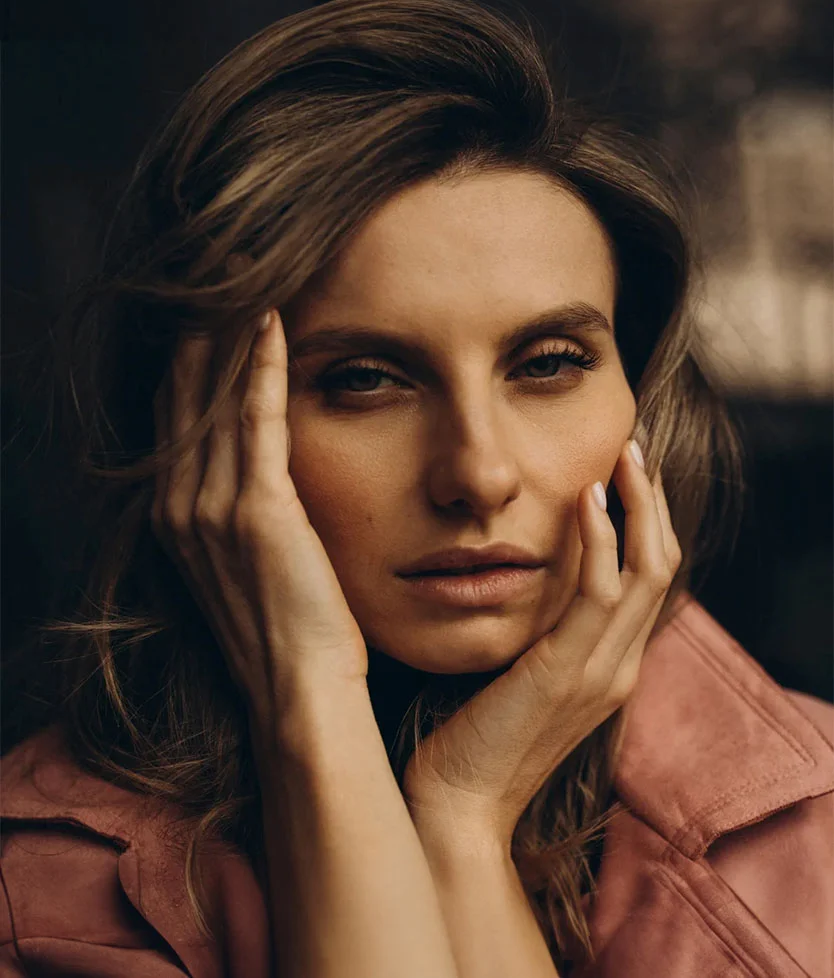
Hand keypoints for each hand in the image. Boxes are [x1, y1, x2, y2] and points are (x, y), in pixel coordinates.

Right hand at [152, 309, 368, 723]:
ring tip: (244, 275)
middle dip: (201, 333)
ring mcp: (210, 508)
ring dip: (229, 334)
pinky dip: (261, 366)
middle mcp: (180, 506)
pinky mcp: (255, 510)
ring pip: (215, 397)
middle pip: (185, 395)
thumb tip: (261, 470)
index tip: (210, 310)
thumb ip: (243, 510)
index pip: (178, 416)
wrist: (300, 690)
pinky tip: (272, 321)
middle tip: (219, 272)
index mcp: (176, 517)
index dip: (191, 361)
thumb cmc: (290, 630)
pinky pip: (255, 418)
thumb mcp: (249, 565)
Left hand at [402, 440, 680, 850]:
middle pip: (662, 568)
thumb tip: (524, 576)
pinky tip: (587, 498)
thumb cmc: (472, 736)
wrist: (455, 806)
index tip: (624, 474)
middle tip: (633, 449)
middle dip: (653, 504)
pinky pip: (600, 594)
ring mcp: (600, 673)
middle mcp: (618, 668)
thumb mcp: (517, 674)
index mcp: (609, 667)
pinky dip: (601, 540)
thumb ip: (537, 632)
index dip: (646, 524)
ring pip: (647, 573)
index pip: (649, 582)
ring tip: (623, 457)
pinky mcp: (566, 674)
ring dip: (639, 508)